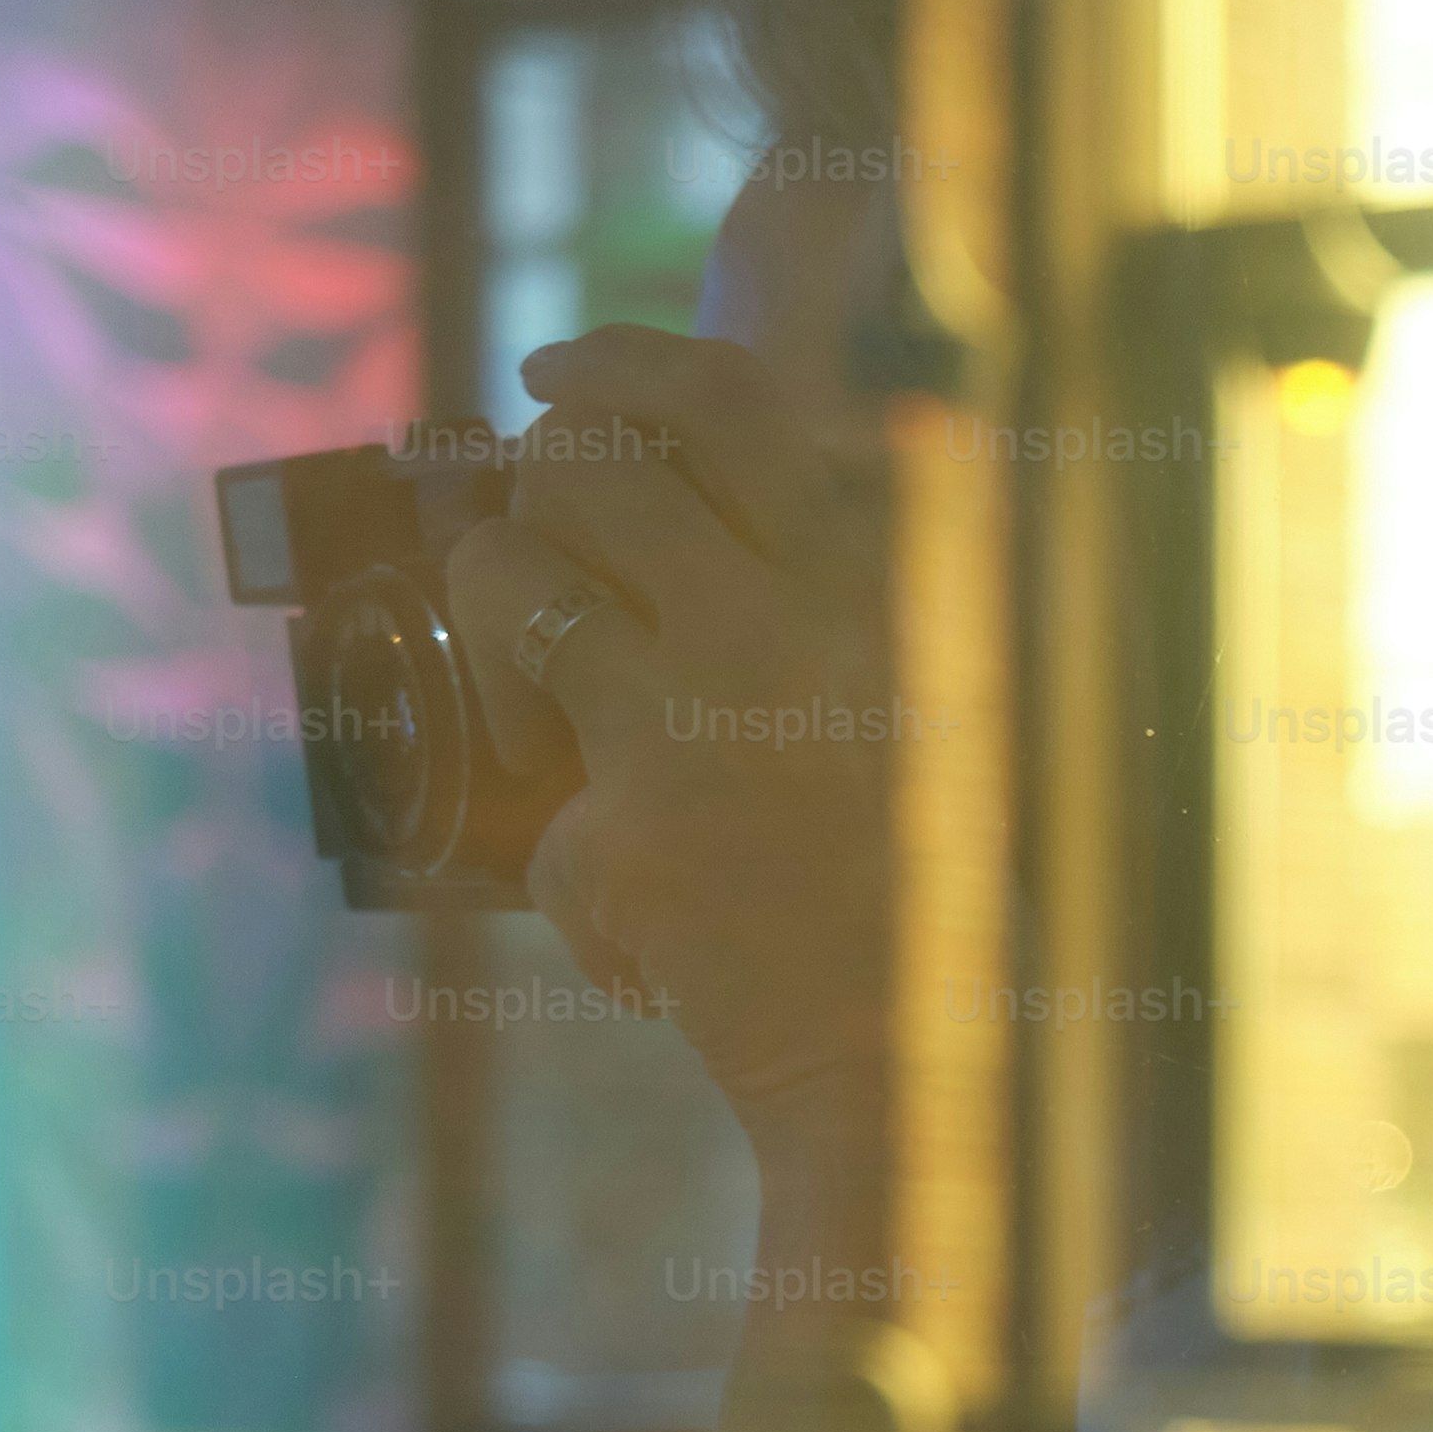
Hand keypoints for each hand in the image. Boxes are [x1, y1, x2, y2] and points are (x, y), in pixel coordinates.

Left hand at [438, 327, 900, 1137]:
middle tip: (538, 549)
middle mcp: (795, 623)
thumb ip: (845, 605)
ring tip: (535, 714)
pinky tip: (642, 932)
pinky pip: (527, 796)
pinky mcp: (629, 827)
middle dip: (534, 488)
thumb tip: (696, 510)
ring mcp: (704, 718)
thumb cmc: (936, 893)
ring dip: (495, 626)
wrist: (927, 1068)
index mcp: (883, 579)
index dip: (623, 362)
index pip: (728, 400)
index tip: (561, 372)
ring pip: (507, 573)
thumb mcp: (934, 703)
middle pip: (591, 462)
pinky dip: (569, 866)